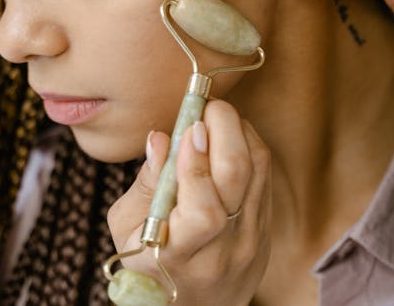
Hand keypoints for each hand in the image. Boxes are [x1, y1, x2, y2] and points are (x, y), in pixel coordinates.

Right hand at [107, 100, 271, 305]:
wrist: (192, 305)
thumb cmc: (148, 260)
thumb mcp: (126, 227)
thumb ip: (146, 183)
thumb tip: (159, 138)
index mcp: (178, 255)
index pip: (204, 211)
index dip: (197, 164)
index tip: (188, 129)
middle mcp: (222, 250)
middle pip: (238, 179)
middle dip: (225, 130)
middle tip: (205, 108)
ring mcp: (251, 241)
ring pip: (258, 170)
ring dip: (239, 131)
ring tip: (214, 118)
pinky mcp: (266, 229)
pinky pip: (265, 175)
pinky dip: (248, 145)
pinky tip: (228, 136)